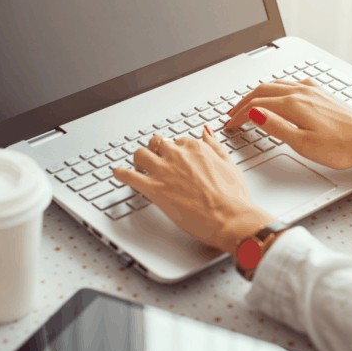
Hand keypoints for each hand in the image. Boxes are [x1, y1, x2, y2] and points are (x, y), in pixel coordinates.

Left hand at [112, 128, 273, 255]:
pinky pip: (129, 176)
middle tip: (157, 160)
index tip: (176, 158)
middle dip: (156, 150)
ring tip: (138, 166)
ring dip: (138, 159)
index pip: (179, 141)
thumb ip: (215, 146)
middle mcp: (178, 156)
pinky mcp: (155, 190)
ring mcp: (164, 172)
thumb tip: (206, 132)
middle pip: (157, 144)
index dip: (176, 150)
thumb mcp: (229, 164)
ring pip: (140, 155)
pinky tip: (118, 174)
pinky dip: (121, 174)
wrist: (231, 218)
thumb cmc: (233, 197)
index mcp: (196, 148)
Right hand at [225, 79, 351, 170]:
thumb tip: (254, 113)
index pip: (256, 104)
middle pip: (263, 90)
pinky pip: (292, 85)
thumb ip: (276, 127)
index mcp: (294, 104)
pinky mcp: (322, 94)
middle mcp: (302, 92)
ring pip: (277, 85)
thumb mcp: (303, 143)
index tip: (229, 123)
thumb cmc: (342, 146)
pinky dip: (276, 89)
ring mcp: (313, 91)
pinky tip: (279, 95)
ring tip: (248, 104)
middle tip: (231, 114)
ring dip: (258, 94)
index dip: (239, 114)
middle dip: (243, 102)